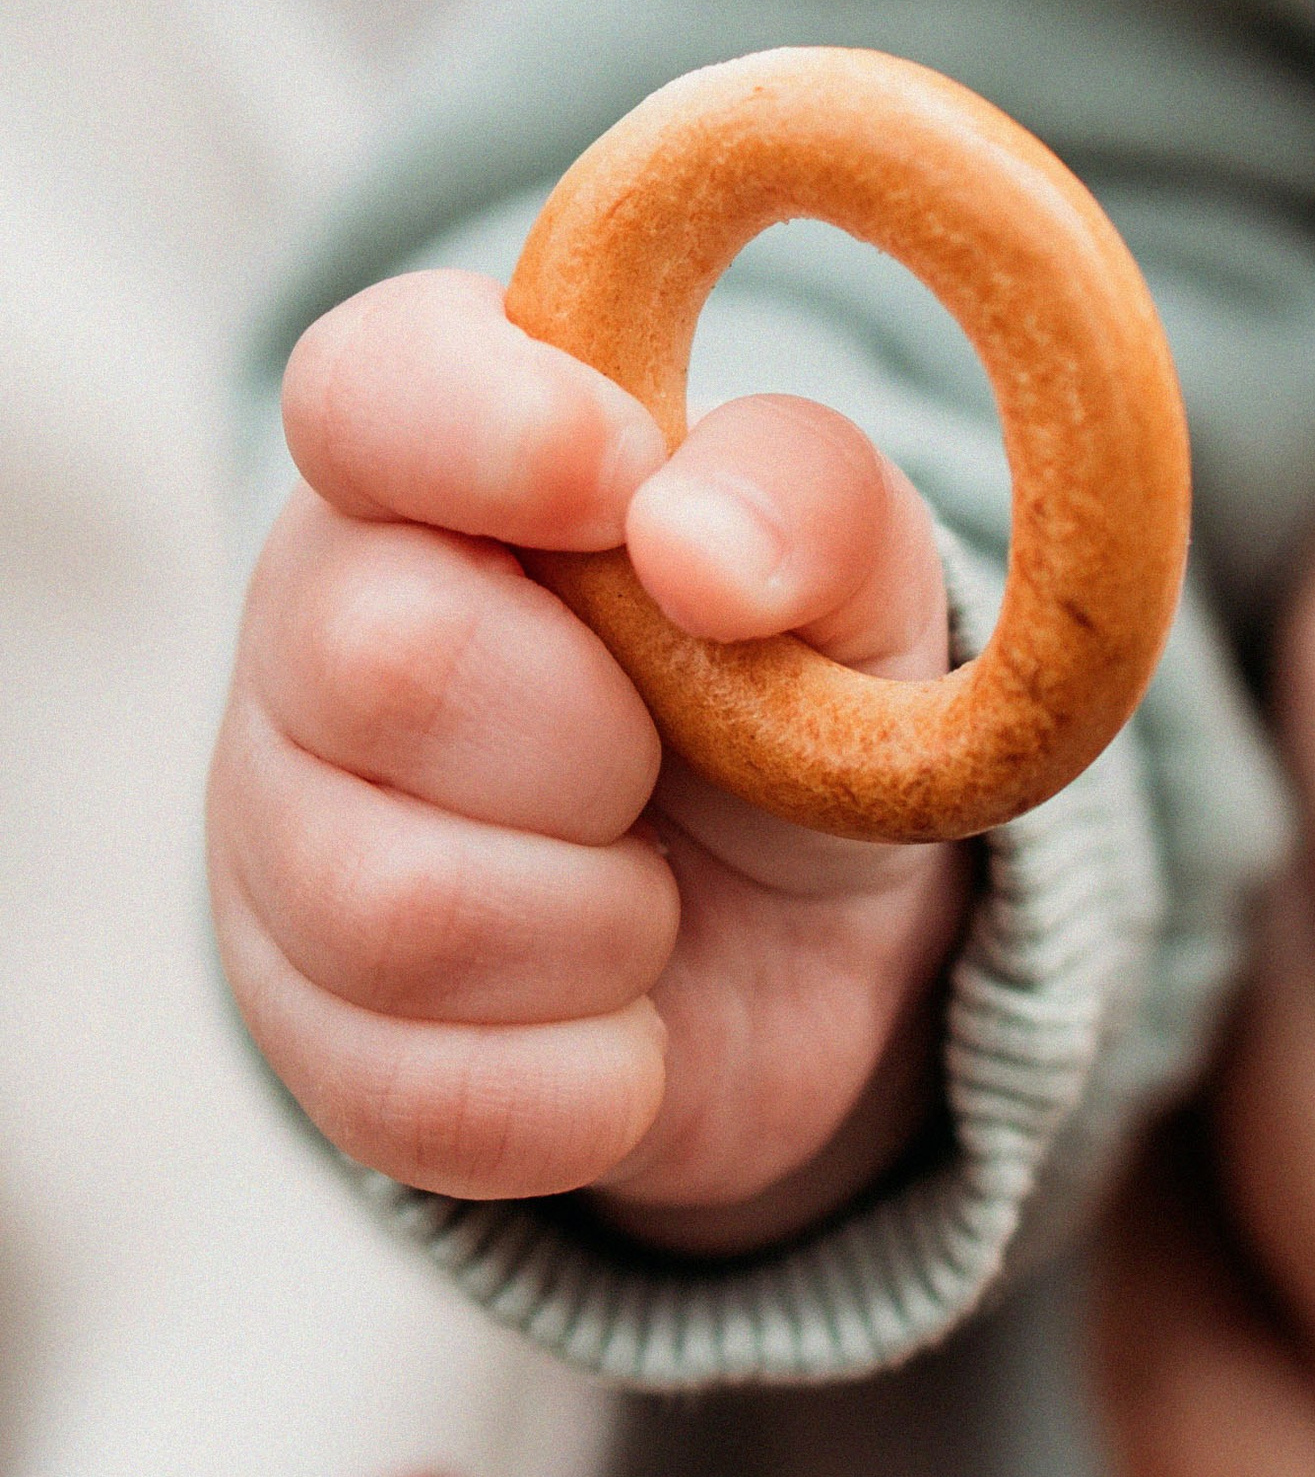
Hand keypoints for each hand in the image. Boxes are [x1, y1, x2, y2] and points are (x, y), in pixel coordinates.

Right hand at [209, 273, 971, 1243]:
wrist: (814, 942)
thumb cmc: (800, 687)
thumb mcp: (864, 575)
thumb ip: (812, 503)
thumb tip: (697, 542)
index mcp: (445, 455)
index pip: (369, 388)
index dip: (489, 432)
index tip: (622, 478)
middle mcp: (320, 624)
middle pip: (380, 661)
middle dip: (592, 736)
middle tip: (664, 757)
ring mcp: (287, 834)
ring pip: (396, 904)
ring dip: (603, 924)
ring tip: (656, 896)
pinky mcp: (311, 1032)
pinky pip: (425, 1089)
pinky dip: (591, 1079)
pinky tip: (630, 1028)